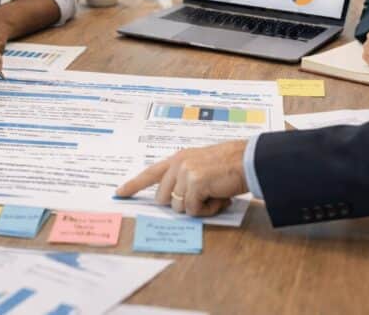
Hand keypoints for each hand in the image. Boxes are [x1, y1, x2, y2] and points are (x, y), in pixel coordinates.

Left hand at [115, 140, 248, 216]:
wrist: (248, 160)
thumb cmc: (230, 166)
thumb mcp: (202, 167)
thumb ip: (186, 179)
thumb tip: (178, 203)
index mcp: (178, 158)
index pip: (150, 173)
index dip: (134, 185)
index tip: (119, 193)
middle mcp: (178, 164)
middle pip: (163, 199)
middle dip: (181, 204)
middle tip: (203, 197)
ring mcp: (185, 173)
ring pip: (179, 208)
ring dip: (197, 207)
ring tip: (214, 194)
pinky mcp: (195, 183)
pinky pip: (193, 210)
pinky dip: (207, 210)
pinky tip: (218, 197)